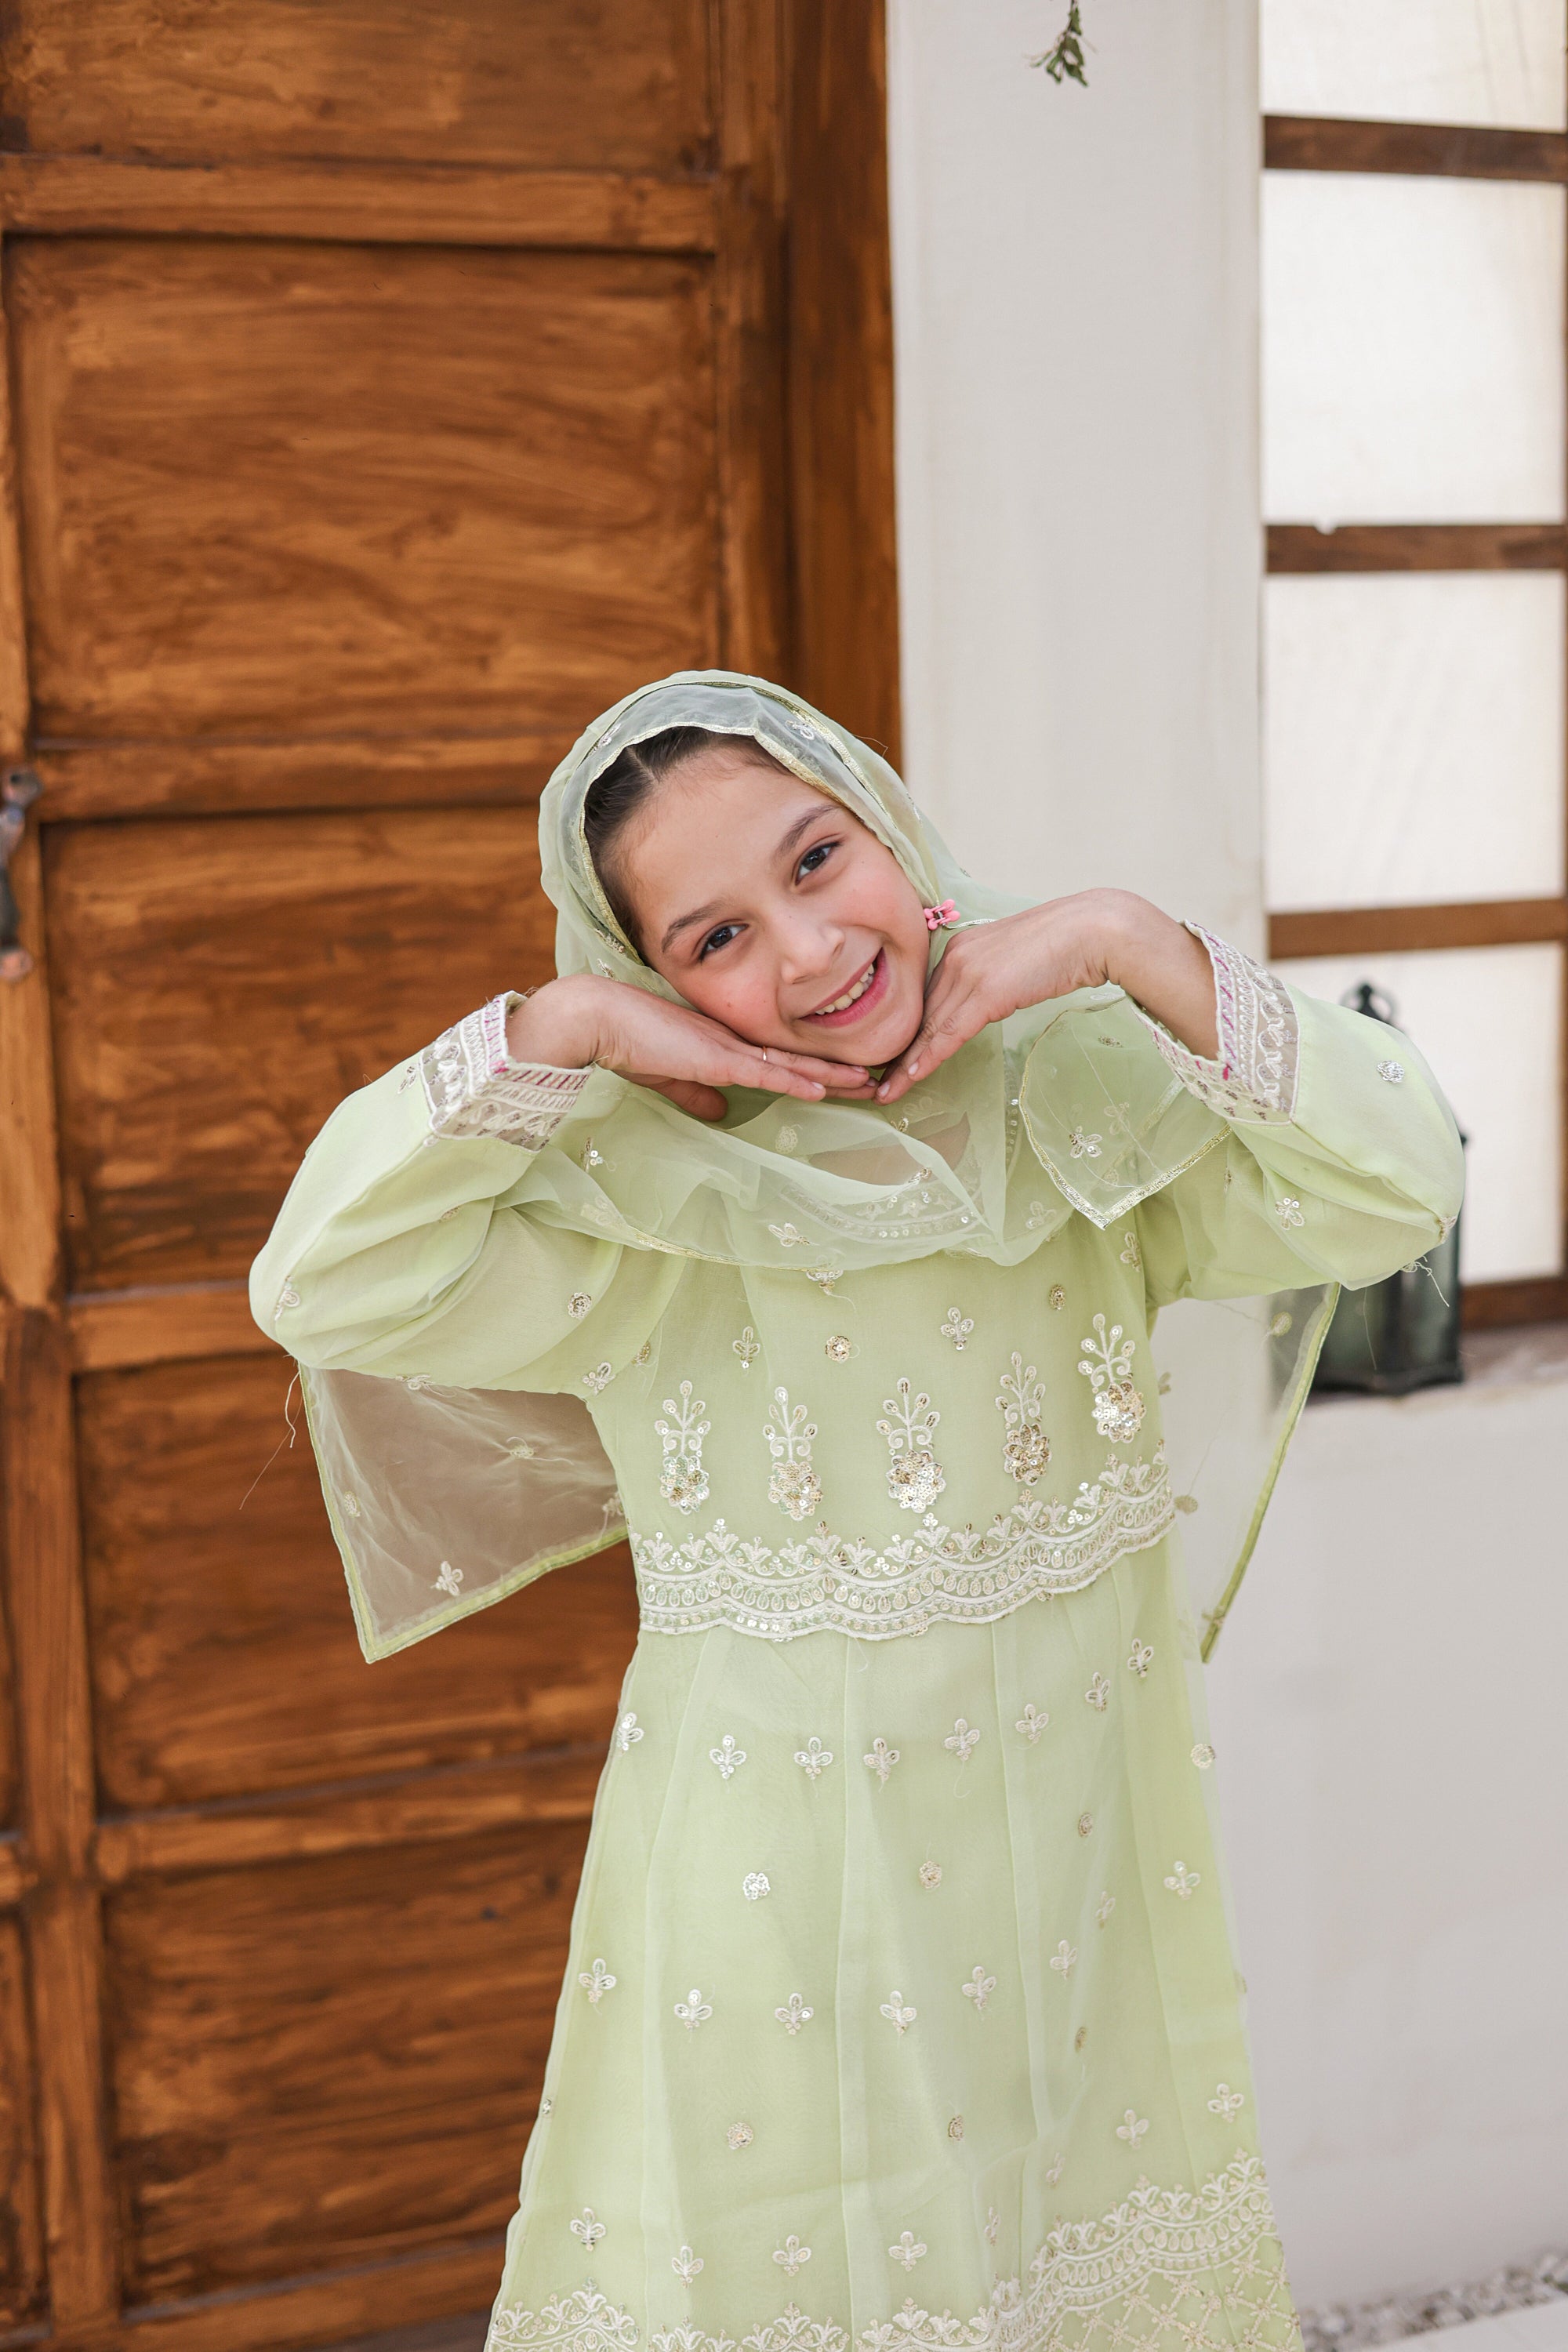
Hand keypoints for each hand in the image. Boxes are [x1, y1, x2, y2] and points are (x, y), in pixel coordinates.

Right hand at [507, 974, 872, 1122]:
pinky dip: (795, 1080)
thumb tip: (721, 1112)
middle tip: (880, 1079)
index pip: (782, 1057)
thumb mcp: (666, 1076)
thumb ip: (695, 1092)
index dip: (816, 1068)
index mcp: (725, 1043)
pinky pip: (764, 1071)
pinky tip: (822, 1090)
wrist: (597, 1019)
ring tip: (870, 1083)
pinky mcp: (714, 1057)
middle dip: (840, 1071)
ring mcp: (728, 1046)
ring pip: (793, 1063)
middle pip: (800, 1057)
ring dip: (831, 1076)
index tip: (849, 1078)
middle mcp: (736, 1040)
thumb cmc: (625, 1043)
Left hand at [876, 889, 1217, 1103]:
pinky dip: (925, 1059)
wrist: (1094, 930)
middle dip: (898, 1050)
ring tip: (884, 1091)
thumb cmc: (1068, 946)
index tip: (892, 1057)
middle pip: (921, 1014)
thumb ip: (993, 982)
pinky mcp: (983, 990)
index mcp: (961, 948)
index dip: (911, 1031)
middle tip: (876, 1081)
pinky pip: (946, 1034)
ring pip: (928, 1027)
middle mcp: (955, 956)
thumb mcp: (1017, 964)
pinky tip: (908, 1079)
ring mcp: (967, 972)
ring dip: (905, 1064)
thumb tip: (987, 1003)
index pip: (928, 998)